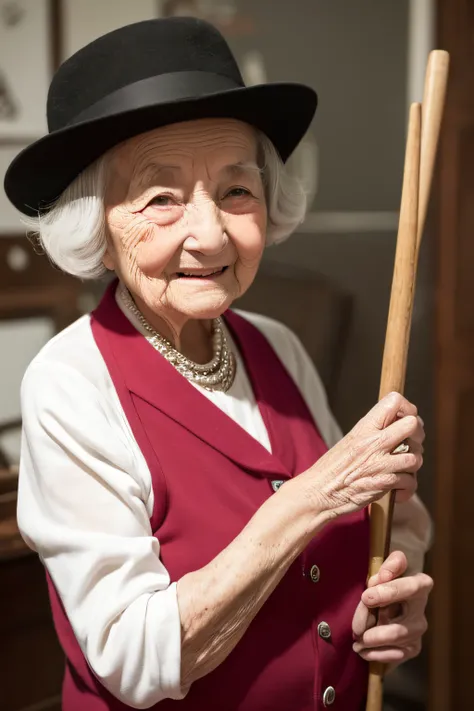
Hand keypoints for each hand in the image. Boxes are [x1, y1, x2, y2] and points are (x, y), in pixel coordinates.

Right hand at [303, 392, 423, 516]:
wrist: (318, 493)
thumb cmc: (331, 469)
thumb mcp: (350, 441)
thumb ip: (372, 432)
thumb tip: (398, 426)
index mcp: (364, 427)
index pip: (395, 401)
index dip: (408, 409)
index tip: (406, 420)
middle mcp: (374, 442)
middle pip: (413, 425)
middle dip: (417, 436)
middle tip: (410, 444)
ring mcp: (380, 463)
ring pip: (416, 457)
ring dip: (412, 466)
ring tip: (401, 470)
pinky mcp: (384, 484)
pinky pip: (410, 482)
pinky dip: (407, 488)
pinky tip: (397, 490)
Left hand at [352, 550, 432, 665]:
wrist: (387, 599)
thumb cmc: (385, 582)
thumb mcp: (386, 569)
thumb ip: (388, 567)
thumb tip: (383, 576)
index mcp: (420, 584)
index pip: (411, 587)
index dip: (390, 592)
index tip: (366, 596)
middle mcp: (422, 609)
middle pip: (401, 624)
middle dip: (377, 630)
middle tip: (355, 631)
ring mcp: (418, 630)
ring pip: (394, 639)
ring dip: (371, 641)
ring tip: (355, 641)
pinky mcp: (413, 647)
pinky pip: (394, 655)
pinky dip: (375, 654)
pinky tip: (362, 650)